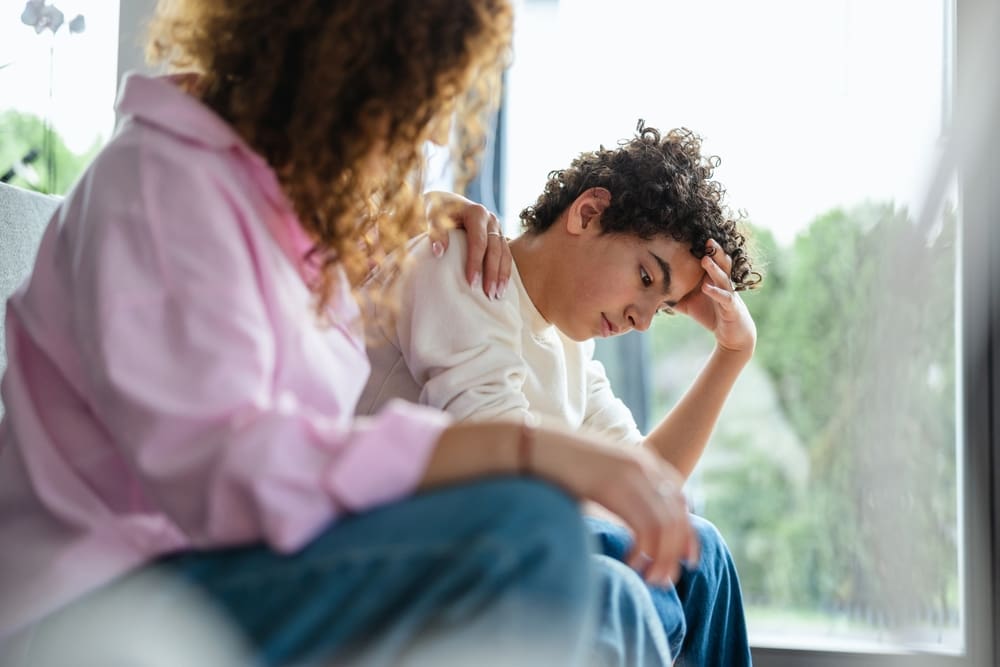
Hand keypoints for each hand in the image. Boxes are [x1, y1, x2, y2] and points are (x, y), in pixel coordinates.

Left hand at [424, 191, 511, 299]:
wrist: (447, 200)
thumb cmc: (438, 209)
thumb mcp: (433, 215)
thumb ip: (436, 231)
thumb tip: (439, 252)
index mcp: (477, 213)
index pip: (479, 242)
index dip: (476, 263)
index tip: (471, 282)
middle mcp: (491, 219)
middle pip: (495, 250)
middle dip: (492, 273)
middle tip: (489, 294)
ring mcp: (497, 228)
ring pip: (504, 253)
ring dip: (502, 275)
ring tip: (497, 295)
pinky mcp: (498, 236)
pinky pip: (505, 255)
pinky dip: (504, 271)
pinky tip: (502, 286)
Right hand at [532, 429, 699, 585]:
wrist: (532, 445)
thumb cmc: (559, 466)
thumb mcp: (600, 476)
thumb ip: (620, 493)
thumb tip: (632, 524)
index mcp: (643, 460)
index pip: (680, 500)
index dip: (687, 533)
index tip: (686, 560)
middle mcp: (643, 465)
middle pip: (677, 515)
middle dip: (675, 552)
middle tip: (663, 579)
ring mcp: (630, 474)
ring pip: (665, 526)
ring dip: (662, 558)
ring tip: (650, 578)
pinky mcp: (612, 487)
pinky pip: (644, 528)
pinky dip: (644, 552)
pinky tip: (631, 563)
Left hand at [674, 239, 756, 356]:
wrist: (732, 335)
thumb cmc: (711, 315)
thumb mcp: (688, 304)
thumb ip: (673, 297)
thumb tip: (652, 292)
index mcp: (714, 279)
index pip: (711, 261)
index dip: (705, 250)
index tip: (693, 237)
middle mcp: (723, 283)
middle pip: (721, 263)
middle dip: (715, 251)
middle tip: (707, 239)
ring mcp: (729, 294)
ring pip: (723, 278)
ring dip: (714, 268)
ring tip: (704, 259)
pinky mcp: (732, 308)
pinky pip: (725, 298)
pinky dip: (716, 292)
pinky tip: (706, 288)